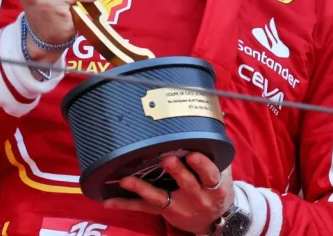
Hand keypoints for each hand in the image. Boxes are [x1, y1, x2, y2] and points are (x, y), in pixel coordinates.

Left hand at [104, 153, 233, 234]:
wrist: (213, 220)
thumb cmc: (215, 188)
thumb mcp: (223, 171)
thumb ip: (215, 149)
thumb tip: (215, 113)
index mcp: (214, 185)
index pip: (210, 174)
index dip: (201, 165)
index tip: (192, 155)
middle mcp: (197, 197)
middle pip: (186, 184)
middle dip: (177, 172)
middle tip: (167, 159)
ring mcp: (178, 205)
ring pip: (160, 197)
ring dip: (142, 188)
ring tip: (127, 180)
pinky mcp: (164, 211)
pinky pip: (143, 207)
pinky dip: (126, 204)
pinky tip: (109, 201)